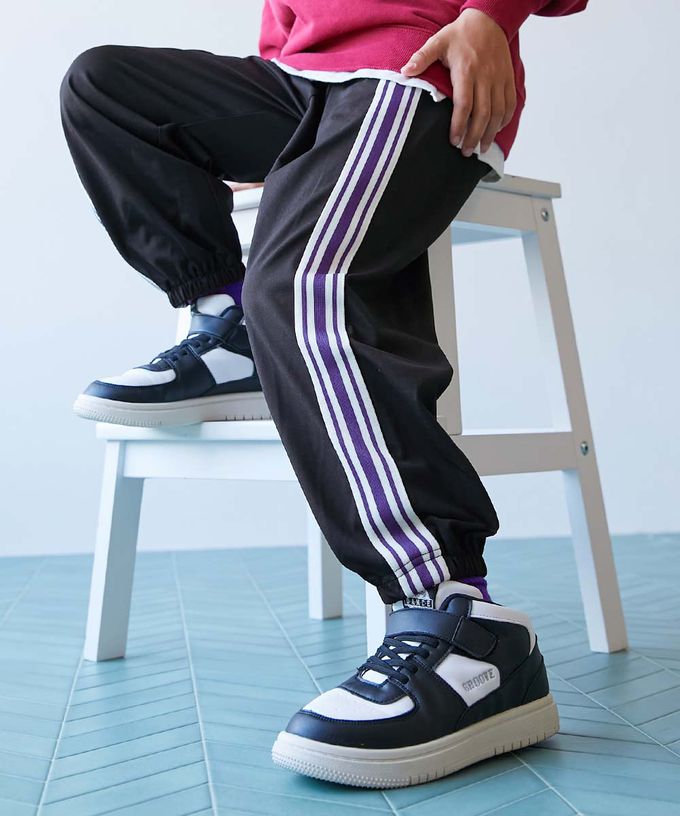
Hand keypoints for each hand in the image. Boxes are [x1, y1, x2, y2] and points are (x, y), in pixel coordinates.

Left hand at [400, 9, 515, 155]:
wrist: (488, 19)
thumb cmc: (460, 34)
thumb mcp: (437, 41)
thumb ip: (421, 58)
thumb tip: (404, 72)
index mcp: (466, 70)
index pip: (464, 104)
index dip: (459, 125)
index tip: (454, 141)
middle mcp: (485, 76)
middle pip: (482, 114)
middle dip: (474, 136)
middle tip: (466, 152)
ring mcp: (499, 78)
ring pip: (498, 112)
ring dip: (490, 133)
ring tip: (481, 149)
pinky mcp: (508, 78)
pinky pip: (510, 103)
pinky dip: (504, 120)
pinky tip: (495, 131)